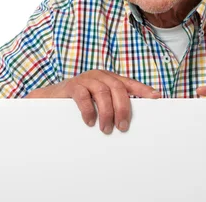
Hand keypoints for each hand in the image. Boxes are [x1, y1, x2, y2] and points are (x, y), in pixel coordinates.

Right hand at [25, 70, 160, 133]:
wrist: (48, 99)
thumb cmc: (78, 103)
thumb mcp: (97, 103)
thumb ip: (111, 107)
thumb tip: (127, 124)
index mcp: (109, 80)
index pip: (129, 83)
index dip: (143, 89)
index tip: (157, 97)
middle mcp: (99, 76)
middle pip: (118, 88)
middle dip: (123, 108)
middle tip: (123, 127)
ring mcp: (85, 79)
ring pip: (103, 92)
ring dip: (107, 112)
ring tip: (106, 129)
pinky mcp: (71, 86)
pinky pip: (82, 96)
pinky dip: (88, 110)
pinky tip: (90, 121)